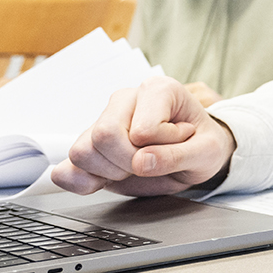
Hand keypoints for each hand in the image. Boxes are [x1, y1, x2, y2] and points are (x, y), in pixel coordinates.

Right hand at [52, 76, 236, 196]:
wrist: (195, 155)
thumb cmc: (202, 144)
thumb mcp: (206, 152)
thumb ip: (176, 155)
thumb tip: (141, 162)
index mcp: (157, 90)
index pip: (141, 128)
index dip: (160, 146)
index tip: (180, 141)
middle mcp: (125, 100)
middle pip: (103, 135)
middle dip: (129, 162)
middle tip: (153, 161)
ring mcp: (103, 121)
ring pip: (81, 152)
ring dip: (110, 172)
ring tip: (136, 166)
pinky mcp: (88, 146)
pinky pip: (65, 169)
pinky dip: (82, 183)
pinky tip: (108, 179)